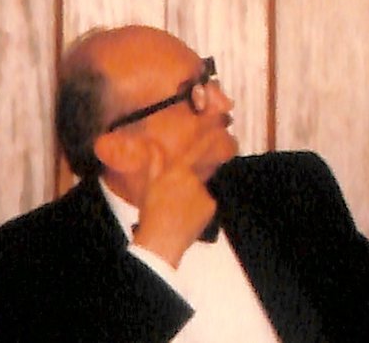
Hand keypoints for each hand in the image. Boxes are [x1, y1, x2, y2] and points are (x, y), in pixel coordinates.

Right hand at [131, 133, 223, 267]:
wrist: (161, 241)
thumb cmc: (151, 213)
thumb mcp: (149, 186)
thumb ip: (154, 163)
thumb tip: (152, 145)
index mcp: (177, 171)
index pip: (196, 150)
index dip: (208, 138)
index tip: (218, 126)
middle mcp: (193, 178)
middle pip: (194, 178)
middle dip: (185, 189)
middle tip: (171, 205)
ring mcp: (204, 192)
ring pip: (199, 193)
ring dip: (191, 200)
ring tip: (176, 214)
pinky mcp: (211, 205)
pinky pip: (206, 205)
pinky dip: (198, 211)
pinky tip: (186, 220)